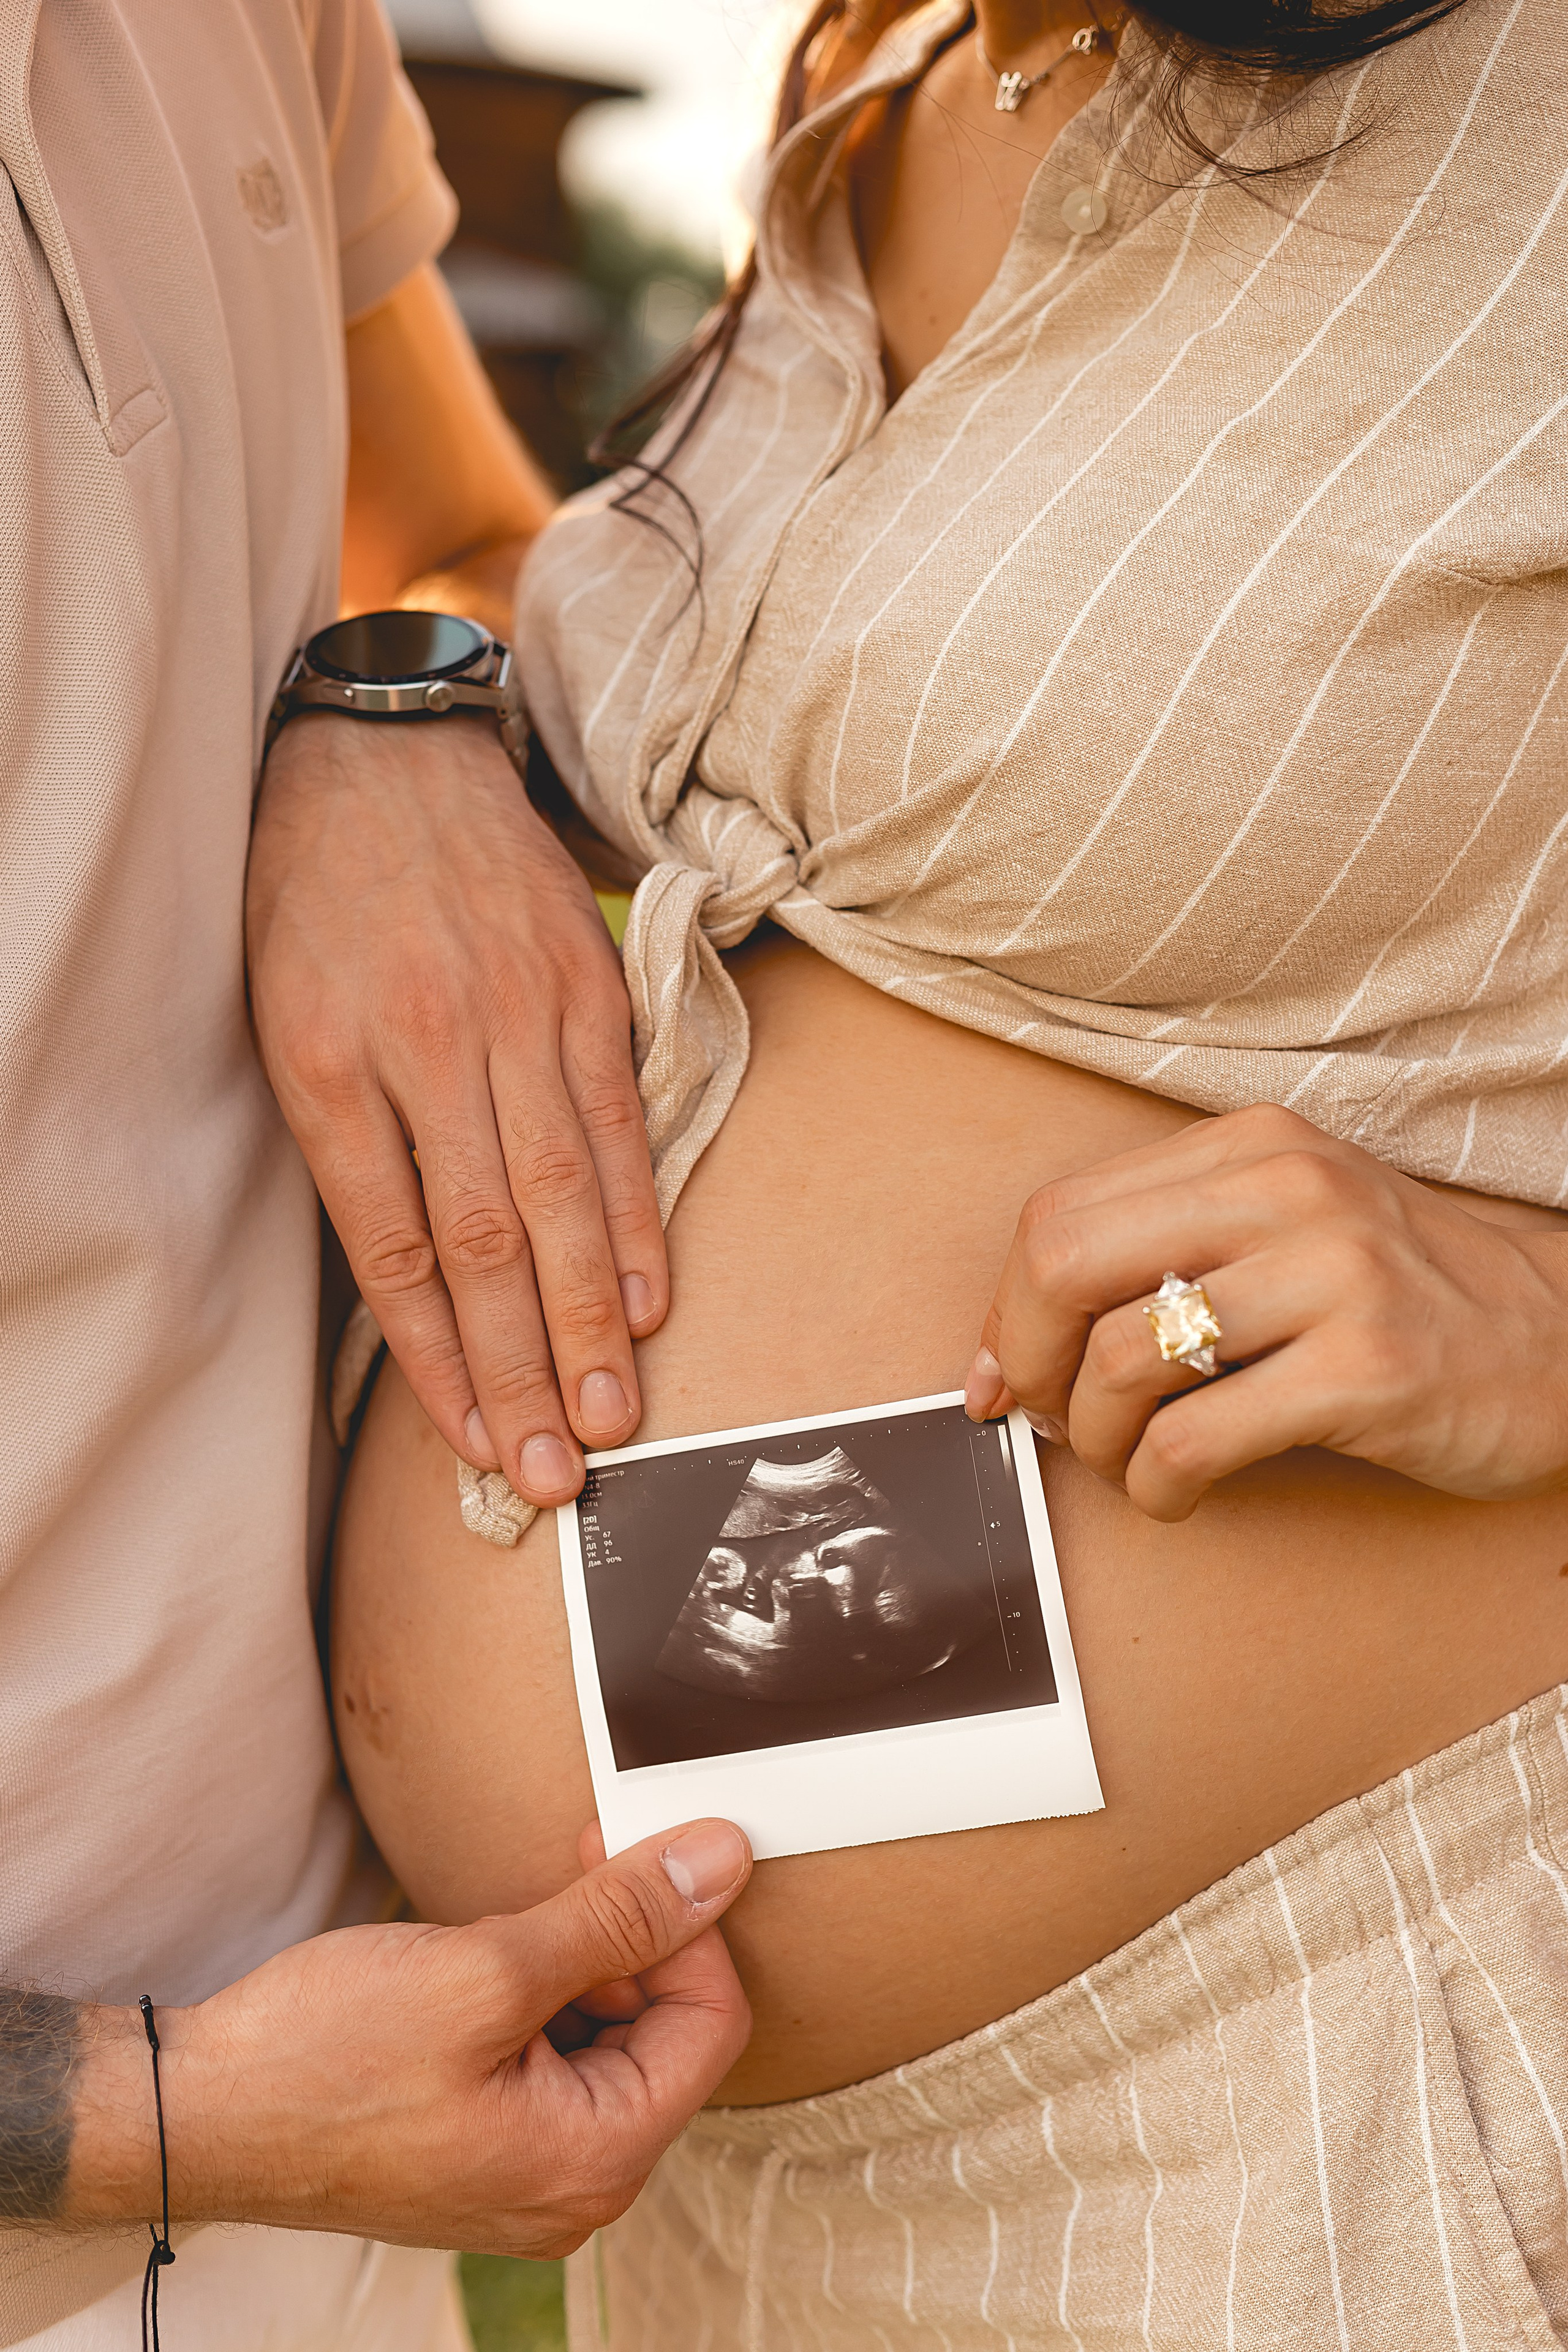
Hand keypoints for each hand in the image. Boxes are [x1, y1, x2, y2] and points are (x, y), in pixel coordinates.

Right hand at [65, 1819, 751, 2255]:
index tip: (625, 1852)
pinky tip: (480, 1965)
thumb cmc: (324, 2057)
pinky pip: (554, 2061)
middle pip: (667, 2031)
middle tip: (561, 1876)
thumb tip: (722, 1862)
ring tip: (500, 1933)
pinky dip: (536, 1999)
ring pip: (609, 2038)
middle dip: (625, 1944)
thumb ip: (618, 1919)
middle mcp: (578, 2187)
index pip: (712, 2020)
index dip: (682, 1924)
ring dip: (576, 1965)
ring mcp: (530, 2173)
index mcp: (597, 2161)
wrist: (200, 2111)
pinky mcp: (488, 2148)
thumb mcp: (488, 1968)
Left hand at [246, 711, 665, 1507]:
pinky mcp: (586, 986)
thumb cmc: (314, 905)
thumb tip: (419, 1290)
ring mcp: (517, 1012)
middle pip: (485, 1239)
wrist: (383, 754)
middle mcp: (428, 1044)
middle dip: (525, 1368)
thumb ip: (348, 1149)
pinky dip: (638, 1219)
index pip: (393, 1248)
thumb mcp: (283, 1023)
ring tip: (614, 1414)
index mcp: (330, 1064)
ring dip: (592, 1318)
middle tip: (560, 1472)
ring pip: (563, 1193)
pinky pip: (618, 1121)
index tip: (476, 1445)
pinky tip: (651, 1297)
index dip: (438, 1362)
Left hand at [964, 1103, 1567, 1522]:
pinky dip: (1158, 1485)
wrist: (1563, 1340)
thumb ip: (1163, 1260)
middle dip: (1026, 1359)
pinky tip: (1177, 1493)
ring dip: (1097, 1437)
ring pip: (1122, 1358)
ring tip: (1129, 1460)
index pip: (1062, 1213)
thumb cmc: (1402, 1296)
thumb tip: (1011, 1348)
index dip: (1009, 1307)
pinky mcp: (1368, 1368)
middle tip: (1044, 1417)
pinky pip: (1196, 1437)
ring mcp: (1334, 1274)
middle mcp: (1289, 1191)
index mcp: (1251, 1148)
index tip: (1004, 1374)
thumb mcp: (1284, 1233)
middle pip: (1065, 1263)